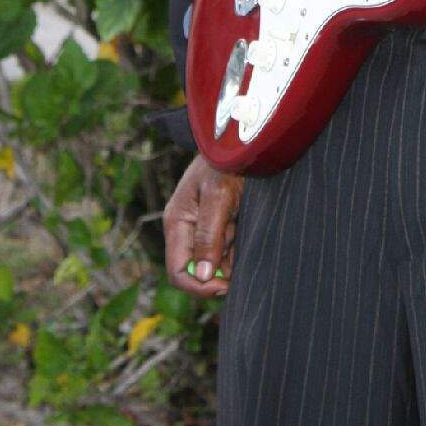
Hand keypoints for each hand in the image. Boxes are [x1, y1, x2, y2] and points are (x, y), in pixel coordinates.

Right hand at [164, 153, 242, 299]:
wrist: (242, 140)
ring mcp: (203, 228)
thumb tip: (202, 275)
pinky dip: (239, 250)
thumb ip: (209, 235)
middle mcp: (187, 229)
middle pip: (196, 271)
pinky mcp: (220, 224)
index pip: (178, 271)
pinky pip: (227, 250)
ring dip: (231, 260)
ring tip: (244, 234)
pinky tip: (247, 232)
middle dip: (219, 273)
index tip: (225, 286)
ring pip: (214, 263)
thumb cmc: (225, 162)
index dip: (198, 286)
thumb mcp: (217, 196)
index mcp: (177, 223)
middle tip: (242, 263)